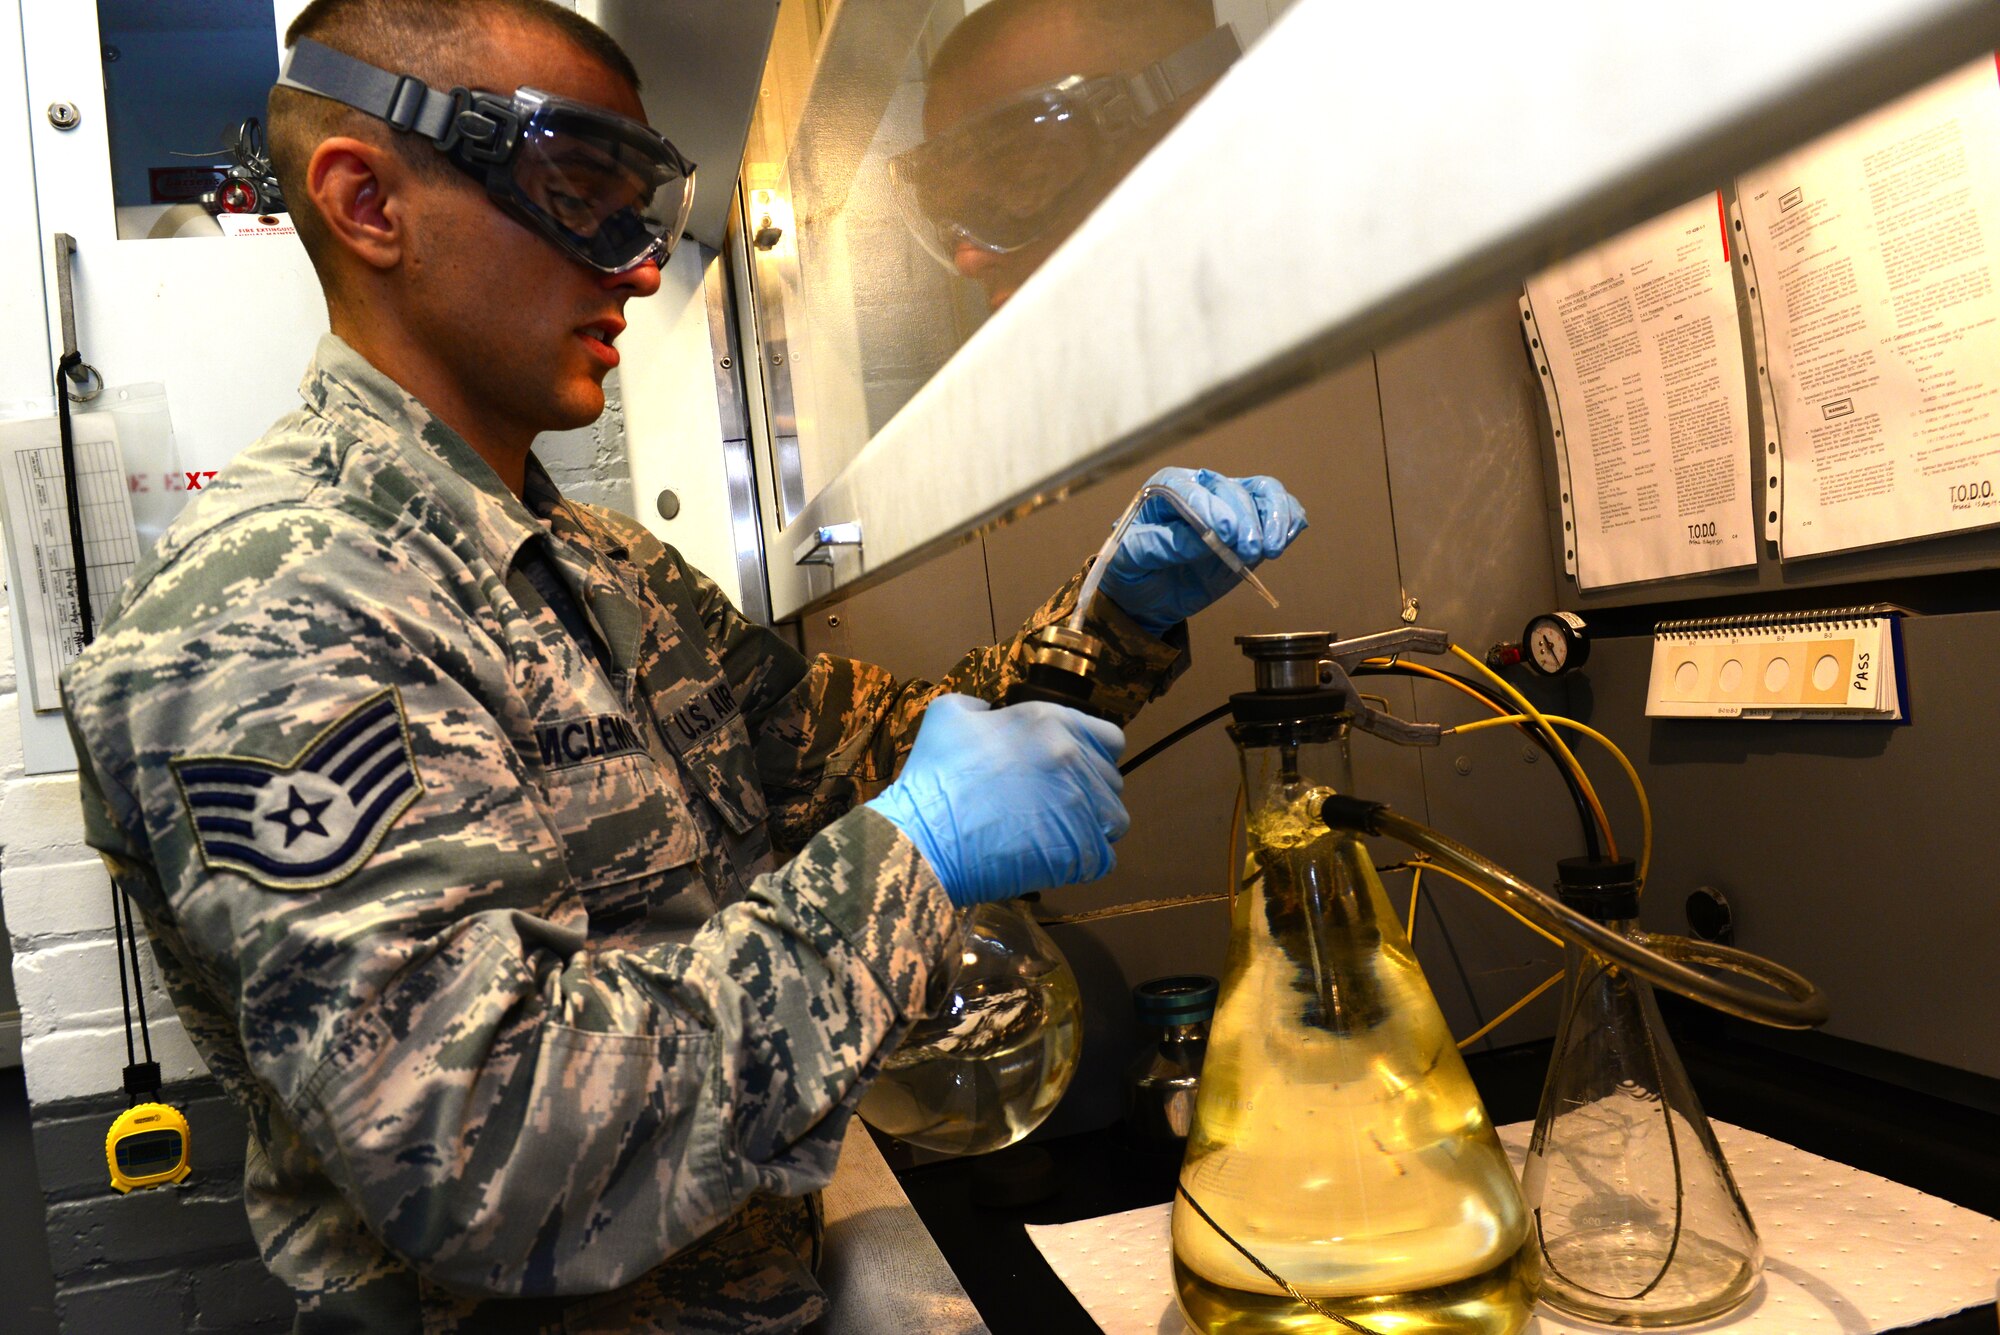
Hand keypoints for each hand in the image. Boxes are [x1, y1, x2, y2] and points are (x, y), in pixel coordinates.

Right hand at [866, 695, 1127, 906]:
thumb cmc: (934, 777)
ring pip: (1114, 819)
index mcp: (1050, 722)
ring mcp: (1079, 806)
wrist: (925, 838)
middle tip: (1056, 807)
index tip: (1071, 771)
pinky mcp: (1077, 850)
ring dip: (1094, 828)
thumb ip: (977, 706)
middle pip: (1111, 780)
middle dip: (1090, 793)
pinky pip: (1104, 858)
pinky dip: (1086, 862)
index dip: (1094, 755)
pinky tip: (1058, 860)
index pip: (1110, 738)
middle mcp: (1073, 759)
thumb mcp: (947, 716)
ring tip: (1061, 835)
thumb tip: (989, 711)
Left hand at [1097, 467, 1307, 635]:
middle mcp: (1202, 489)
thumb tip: (1199, 541)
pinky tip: (1285, 539)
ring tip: (1272, 549)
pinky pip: (1279, 509)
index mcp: (1164, 489)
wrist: (1150, 594)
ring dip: (1274, 517)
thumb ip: (1157, 546)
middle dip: (1245, 520)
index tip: (1226, 532)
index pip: (1189, 488)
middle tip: (1250, 551)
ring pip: (1263, 492)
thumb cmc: (1134, 570)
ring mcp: (1231, 504)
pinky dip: (1289, 519)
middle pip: (1231, 490)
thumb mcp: (1129, 560)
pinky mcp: (1253, 524)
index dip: (1210, 507)